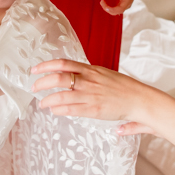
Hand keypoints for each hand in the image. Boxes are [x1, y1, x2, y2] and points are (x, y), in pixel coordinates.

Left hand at [30, 59, 161, 129]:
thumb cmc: (125, 88)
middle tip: (33, 88)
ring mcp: (90, 95)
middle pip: (58, 78)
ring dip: (48, 100)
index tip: (34, 69)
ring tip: (42, 103)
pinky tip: (54, 111)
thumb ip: (91, 75)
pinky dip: (59, 110)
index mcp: (91, 69)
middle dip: (42, 83)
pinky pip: (71, 109)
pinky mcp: (93, 109)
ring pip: (61, 96)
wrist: (141, 100)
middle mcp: (88, 80)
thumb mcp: (106, 75)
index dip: (46, 66)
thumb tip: (79, 78)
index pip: (64, 63)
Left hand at [100, 0, 140, 14]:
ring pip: (115, 11)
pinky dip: (109, 6)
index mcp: (128, 1)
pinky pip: (114, 7)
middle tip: (101, 2)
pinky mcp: (121, 3)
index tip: (105, 5)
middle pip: (116, 12)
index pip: (120, 9)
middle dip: (108, 9)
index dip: (112, 9)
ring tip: (102, 2)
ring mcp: (123, 4)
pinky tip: (105, 2)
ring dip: (108, 8)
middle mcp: (126, 5)